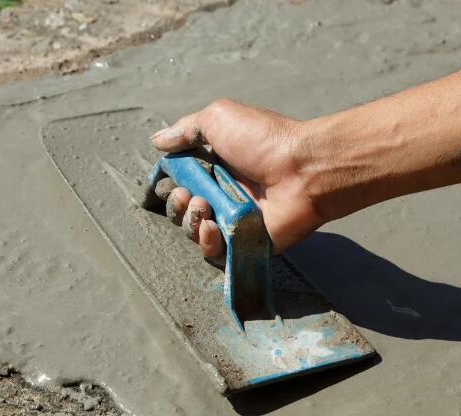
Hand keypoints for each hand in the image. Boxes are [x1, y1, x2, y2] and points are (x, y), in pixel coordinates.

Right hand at [151, 98, 325, 257]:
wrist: (303, 169)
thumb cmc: (264, 140)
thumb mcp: (219, 118)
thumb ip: (186, 129)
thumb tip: (158, 141)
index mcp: (216, 165)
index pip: (181, 181)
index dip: (170, 183)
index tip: (170, 179)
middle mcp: (223, 192)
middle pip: (183, 209)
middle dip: (177, 203)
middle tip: (188, 195)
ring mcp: (234, 219)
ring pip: (195, 231)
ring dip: (189, 220)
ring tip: (203, 206)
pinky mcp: (245, 243)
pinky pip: (215, 253)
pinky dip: (207, 241)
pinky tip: (211, 227)